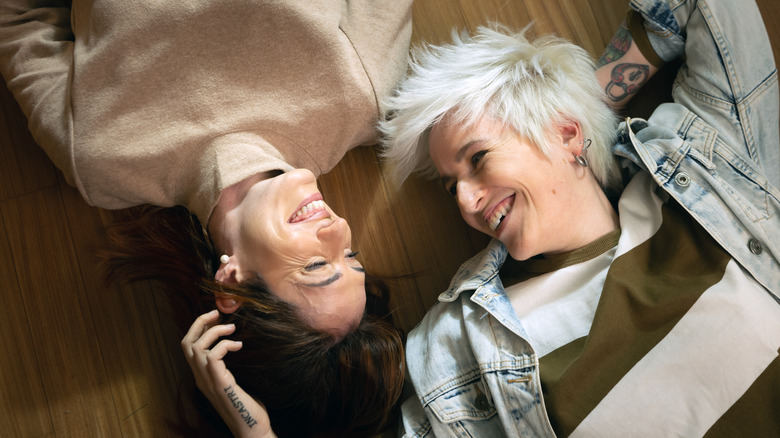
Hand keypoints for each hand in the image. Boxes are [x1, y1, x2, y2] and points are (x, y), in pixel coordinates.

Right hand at [181, 310, 275, 437]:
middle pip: (186, 343)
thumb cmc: (246, 405)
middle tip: (217, 313)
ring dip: (214, 332)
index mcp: (201, 376)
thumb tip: (233, 346)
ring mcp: (208, 382)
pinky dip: (225, 345)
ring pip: (197, 347)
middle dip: (199, 323)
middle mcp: (200, 378)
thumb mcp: (231, 382)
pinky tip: (238, 346)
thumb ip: (226, 368)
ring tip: (232, 329)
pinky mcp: (220, 384)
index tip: (214, 317)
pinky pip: (213, 356)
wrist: (251, 428)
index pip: (187, 347)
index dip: (197, 328)